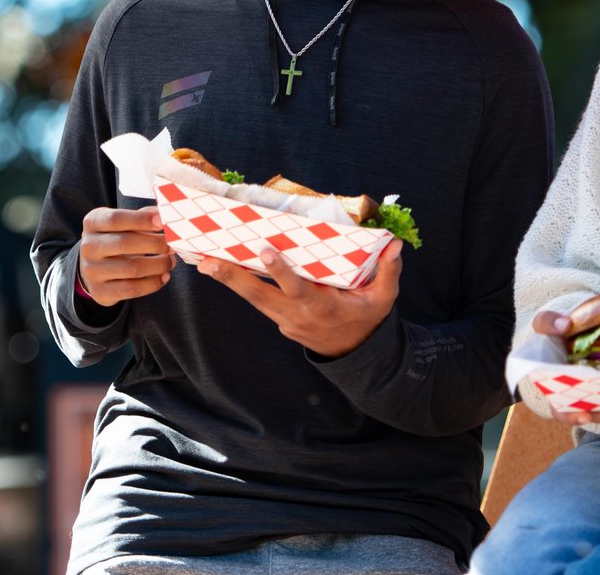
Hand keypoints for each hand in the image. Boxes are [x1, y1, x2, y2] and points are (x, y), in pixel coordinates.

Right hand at [76, 205, 175, 305]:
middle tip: (172, 245)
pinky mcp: (100, 292)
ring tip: (171, 261)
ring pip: (132, 268)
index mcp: (92, 223)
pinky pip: (132, 289)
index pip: (116, 219)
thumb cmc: (117, 238)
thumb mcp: (124, 222)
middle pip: (125, 243)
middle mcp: (88, 246)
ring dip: (159, 265)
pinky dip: (153, 283)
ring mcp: (91, 271)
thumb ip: (143, 216)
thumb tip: (165, 215)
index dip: (141, 220)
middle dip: (156, 244)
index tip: (162, 222)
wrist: (96, 267)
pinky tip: (164, 276)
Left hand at [196, 239, 404, 357]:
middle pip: (260, 297)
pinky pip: (259, 301)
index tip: (265, 251)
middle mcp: (297, 316)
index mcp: (322, 307)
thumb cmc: (368, 318)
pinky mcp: (280, 321)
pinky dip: (242, 286)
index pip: (297, 288)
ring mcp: (285, 321)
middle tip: (208, 262)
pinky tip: (225, 269)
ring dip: (229, 281)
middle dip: (233, 279)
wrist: (356, 354)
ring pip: (253, 299)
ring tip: (204, 261)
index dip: (280, 271)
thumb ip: (388, 272)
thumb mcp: (385, 299)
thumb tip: (396, 244)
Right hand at [531, 309, 599, 426]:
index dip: (572, 416)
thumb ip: (548, 322)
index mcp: (554, 388)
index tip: (585, 415)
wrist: (567, 335)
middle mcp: (575, 398)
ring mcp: (593, 395)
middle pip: (592, 414)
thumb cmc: (552, 334)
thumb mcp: (543, 325)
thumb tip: (564, 324)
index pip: (561, 409)